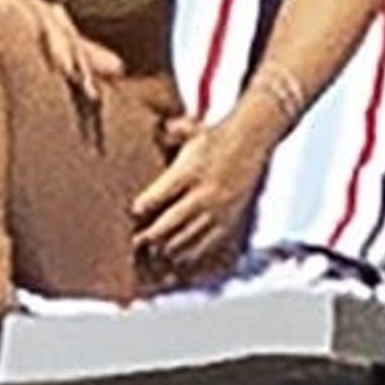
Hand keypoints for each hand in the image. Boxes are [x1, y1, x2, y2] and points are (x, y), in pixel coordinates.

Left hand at [130, 117, 265, 285]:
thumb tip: (156, 127)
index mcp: (189, 172)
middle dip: (150, 235)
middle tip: (136, 242)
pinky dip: (190, 253)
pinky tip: (177, 256)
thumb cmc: (214, 137)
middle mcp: (203, 193)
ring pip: (187, 238)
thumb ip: (169, 132)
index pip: (159, 195)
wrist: (251, 142)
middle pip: (170, 222)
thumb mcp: (189, 131)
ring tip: (152, 252)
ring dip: (167, 247)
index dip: (142, 207)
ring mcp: (217, 210)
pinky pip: (207, 244)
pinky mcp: (228, 220)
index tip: (132, 213)